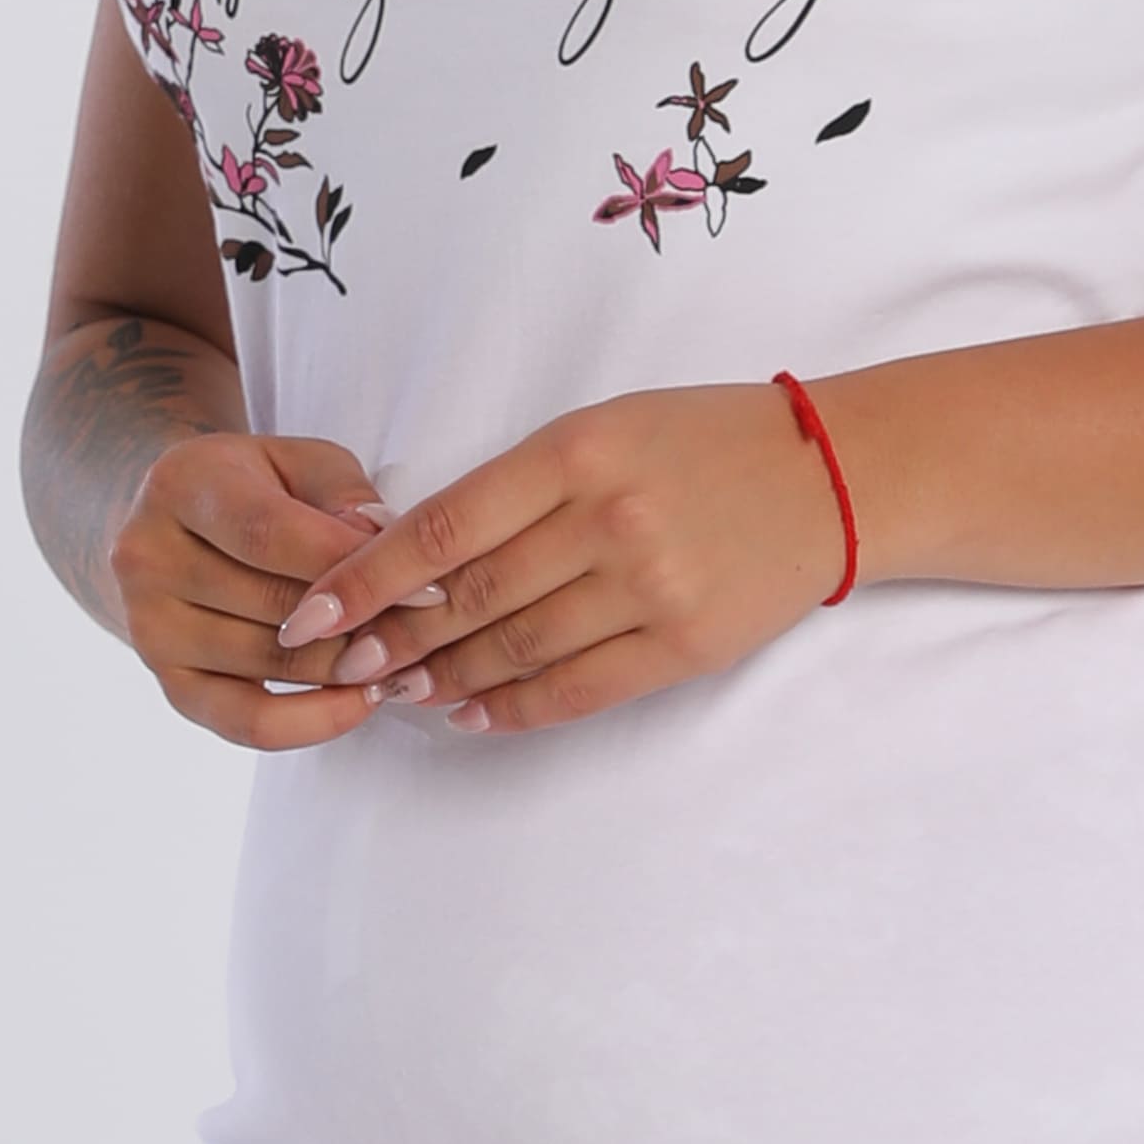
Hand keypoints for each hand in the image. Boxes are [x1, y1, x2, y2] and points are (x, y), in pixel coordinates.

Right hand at [108, 424, 430, 750]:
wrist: (174, 527)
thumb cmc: (255, 490)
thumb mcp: (299, 464)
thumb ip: (343, 495)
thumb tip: (384, 545)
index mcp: (179, 487)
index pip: (269, 535)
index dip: (353, 566)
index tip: (427, 590)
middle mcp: (147, 559)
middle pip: (273, 605)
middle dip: (361, 623)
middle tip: (428, 635)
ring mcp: (151, 629)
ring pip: (269, 664)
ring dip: (347, 671)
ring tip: (405, 662)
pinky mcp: (169, 684)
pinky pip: (246, 722)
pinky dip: (312, 722)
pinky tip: (361, 703)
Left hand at [270, 382, 850, 733]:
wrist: (832, 476)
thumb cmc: (705, 440)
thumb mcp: (604, 428)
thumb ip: (518, 484)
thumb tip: (420, 556)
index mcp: (577, 451)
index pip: (443, 526)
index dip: (365, 579)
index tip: (312, 611)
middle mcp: (609, 520)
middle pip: (471, 598)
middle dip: (392, 640)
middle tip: (343, 664)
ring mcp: (651, 588)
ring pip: (517, 650)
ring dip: (446, 679)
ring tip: (401, 692)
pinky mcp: (686, 645)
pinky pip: (580, 691)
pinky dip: (516, 709)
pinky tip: (475, 715)